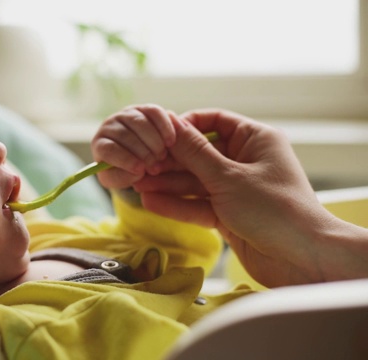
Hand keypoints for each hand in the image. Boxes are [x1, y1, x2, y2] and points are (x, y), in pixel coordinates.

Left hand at [91, 104, 176, 188]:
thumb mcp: (120, 179)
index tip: (141, 170)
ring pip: (140, 123)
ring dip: (154, 142)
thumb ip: (123, 178)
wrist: (139, 155)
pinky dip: (164, 127)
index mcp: (100, 144)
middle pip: (125, 135)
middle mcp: (109, 126)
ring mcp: (126, 114)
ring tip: (161, 157)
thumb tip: (138, 170)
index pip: (108, 149)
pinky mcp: (144, 109)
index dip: (125, 159)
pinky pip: (154, 112)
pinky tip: (170, 142)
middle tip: (155, 167)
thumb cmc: (125, 170)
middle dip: (143, 153)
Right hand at [133, 109, 341, 286]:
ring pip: (195, 181)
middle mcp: (245, 161)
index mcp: (254, 140)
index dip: (184, 126)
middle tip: (140, 164)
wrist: (301, 259)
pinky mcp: (228, 215)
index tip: (157, 135)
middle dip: (169, 160)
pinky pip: (197, 204)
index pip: (213, 121)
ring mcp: (236, 189)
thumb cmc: (274, 210)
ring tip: (137, 185)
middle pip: (199, 154)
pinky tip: (150, 203)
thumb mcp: (228, 177)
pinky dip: (177, 204)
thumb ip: (194, 153)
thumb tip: (170, 127)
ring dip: (168, 184)